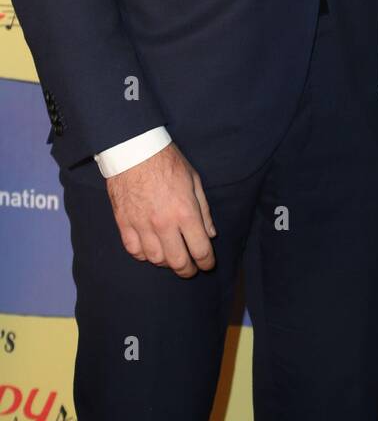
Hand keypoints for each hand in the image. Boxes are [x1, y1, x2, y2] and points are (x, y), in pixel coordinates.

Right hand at [105, 143, 216, 277]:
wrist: (134, 150)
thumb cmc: (168, 162)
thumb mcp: (194, 181)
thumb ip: (203, 211)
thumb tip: (210, 234)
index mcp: (185, 213)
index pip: (200, 250)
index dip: (207, 262)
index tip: (208, 264)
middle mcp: (164, 224)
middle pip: (178, 261)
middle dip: (188, 270)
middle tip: (191, 269)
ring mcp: (142, 226)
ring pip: (156, 259)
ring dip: (167, 263)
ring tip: (172, 258)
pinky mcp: (124, 224)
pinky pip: (134, 250)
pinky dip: (144, 255)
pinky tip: (151, 251)